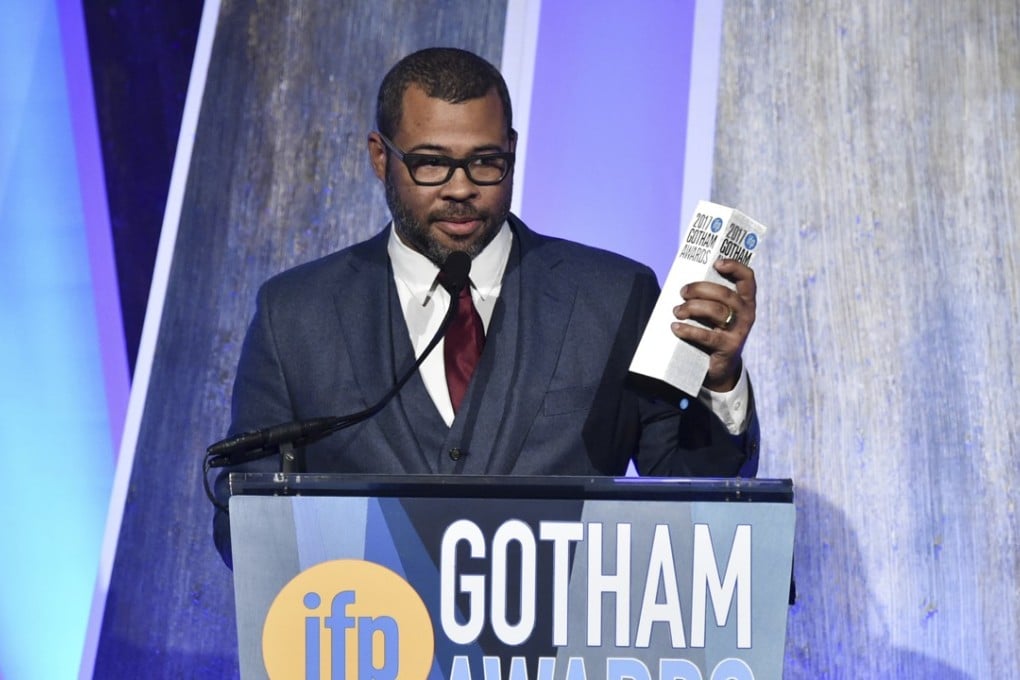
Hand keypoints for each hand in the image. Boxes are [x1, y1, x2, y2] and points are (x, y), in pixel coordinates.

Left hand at [670, 259, 756, 391]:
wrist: (720, 366)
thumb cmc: (713, 330)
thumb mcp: (716, 312)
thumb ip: (708, 297)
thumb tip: (683, 284)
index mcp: (745, 301)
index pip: (747, 278)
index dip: (735, 267)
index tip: (717, 263)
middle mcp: (746, 314)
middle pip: (725, 294)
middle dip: (700, 289)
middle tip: (682, 292)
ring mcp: (739, 331)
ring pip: (716, 311)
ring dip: (692, 308)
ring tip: (677, 311)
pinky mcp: (728, 347)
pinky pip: (707, 335)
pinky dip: (688, 330)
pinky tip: (675, 327)